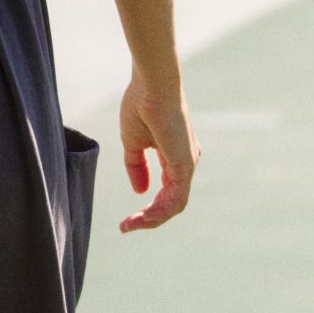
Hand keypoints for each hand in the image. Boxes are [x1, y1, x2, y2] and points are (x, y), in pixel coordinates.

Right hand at [119, 71, 197, 232]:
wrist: (151, 85)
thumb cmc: (141, 105)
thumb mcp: (133, 142)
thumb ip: (136, 167)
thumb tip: (140, 190)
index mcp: (175, 155)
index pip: (166, 191)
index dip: (147, 208)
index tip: (126, 219)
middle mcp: (185, 161)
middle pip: (170, 202)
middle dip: (148, 218)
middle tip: (126, 226)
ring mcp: (187, 164)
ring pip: (174, 205)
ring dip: (151, 219)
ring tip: (130, 224)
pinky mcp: (185, 164)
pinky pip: (176, 198)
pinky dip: (159, 211)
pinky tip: (144, 217)